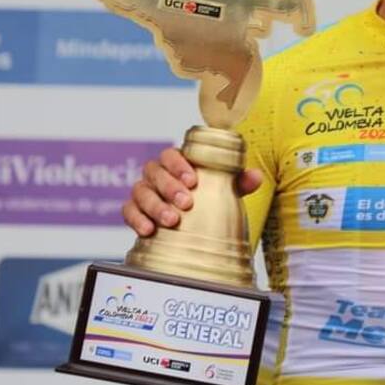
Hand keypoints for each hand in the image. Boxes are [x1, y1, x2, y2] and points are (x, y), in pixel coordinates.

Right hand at [121, 147, 262, 235]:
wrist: (190, 226)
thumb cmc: (206, 199)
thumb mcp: (222, 191)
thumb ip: (238, 182)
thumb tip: (256, 176)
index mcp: (177, 163)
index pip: (171, 154)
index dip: (178, 164)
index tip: (192, 180)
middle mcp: (157, 175)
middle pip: (154, 172)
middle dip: (169, 186)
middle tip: (186, 203)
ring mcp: (144, 192)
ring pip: (141, 191)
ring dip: (155, 205)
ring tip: (171, 220)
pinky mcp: (134, 211)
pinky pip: (128, 211)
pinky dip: (136, 219)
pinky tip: (148, 230)